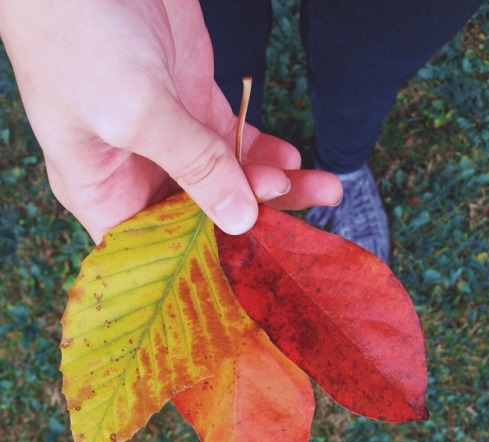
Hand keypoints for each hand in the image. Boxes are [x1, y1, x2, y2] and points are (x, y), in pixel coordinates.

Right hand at [0, 0, 341, 242]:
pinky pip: (233, 140)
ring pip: (225, 179)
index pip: (155, 249)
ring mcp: (166, 138)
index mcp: (102, 191)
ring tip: (322, 189)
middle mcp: (135, 173)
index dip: (202, 263)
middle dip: (253, 221)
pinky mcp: (190, 102)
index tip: (252, 270)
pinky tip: (291, 161)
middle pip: (200, 217)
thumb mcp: (133, 111)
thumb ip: (192, 166)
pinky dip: (263, 150)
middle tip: (304, 226)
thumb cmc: (75, 33)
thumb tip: (240, 220)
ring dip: (273, 186)